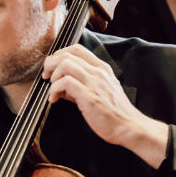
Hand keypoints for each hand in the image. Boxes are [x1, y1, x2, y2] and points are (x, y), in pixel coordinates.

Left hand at [43, 45, 168, 167]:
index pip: (77, 49)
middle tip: (46, 76)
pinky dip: (54, 90)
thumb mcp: (101, 92)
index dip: (60, 54)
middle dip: (51, 64)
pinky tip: (53, 99)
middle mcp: (99, 72)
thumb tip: (60, 85)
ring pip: (65, 65)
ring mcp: (95, 83)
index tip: (52, 66)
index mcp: (102, 69)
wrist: (129, 127)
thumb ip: (81, 85)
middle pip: (68, 55)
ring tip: (52, 89)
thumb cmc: (115, 113)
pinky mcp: (89, 96)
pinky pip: (65, 83)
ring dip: (53, 76)